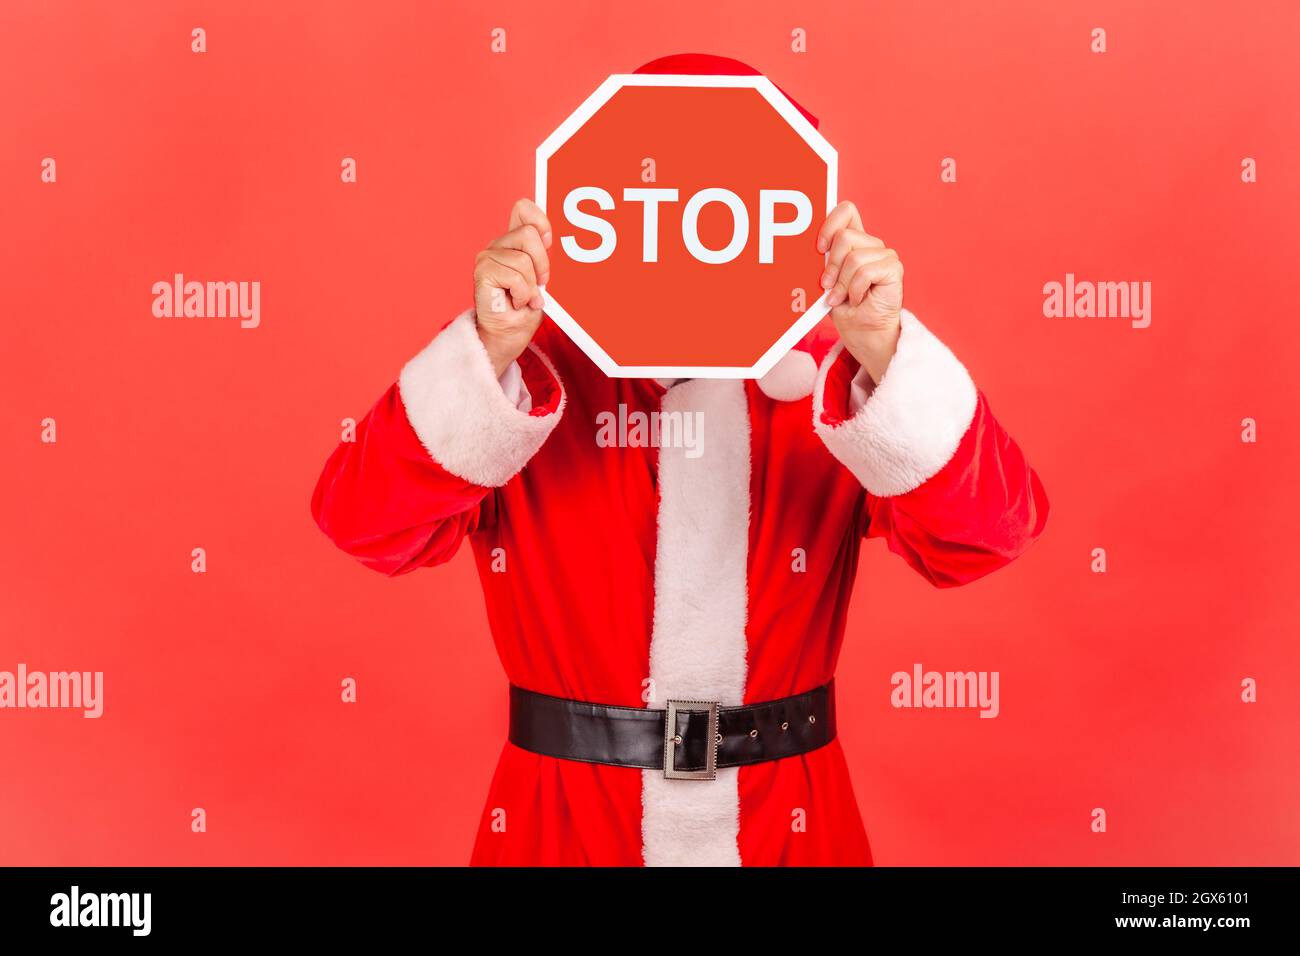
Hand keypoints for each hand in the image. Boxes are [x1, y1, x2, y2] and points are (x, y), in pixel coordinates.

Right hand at [474, 198, 551, 376]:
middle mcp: (498, 245)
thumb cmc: (525, 309)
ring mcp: (487, 257)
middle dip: (542, 264)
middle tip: (538, 285)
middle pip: (529, 234)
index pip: (523, 209)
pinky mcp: (483, 272)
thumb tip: (550, 235)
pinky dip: (522, 294)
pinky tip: (515, 302)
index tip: (549, 242)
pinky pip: (515, 276)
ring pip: (524, 259)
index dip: (540, 221)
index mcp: (513, 241)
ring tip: (524, 297)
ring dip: (531, 286)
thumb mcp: (542, 276)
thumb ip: (543, 254)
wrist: (508, 336)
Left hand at [817, 201, 902, 383]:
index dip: (829, 224)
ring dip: (842, 284)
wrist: (863, 335)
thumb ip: (823, 262)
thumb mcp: (826, 282)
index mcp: (855, 242)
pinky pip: (865, 271)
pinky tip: (858, 300)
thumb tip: (807, 247)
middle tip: (829, 287)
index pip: (846, 211)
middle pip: (844, 236)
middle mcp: (871, 245)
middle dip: (831, 267)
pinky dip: (855, 290)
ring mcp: (884, 255)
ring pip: (853, 257)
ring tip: (843, 298)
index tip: (818, 249)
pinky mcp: (893, 269)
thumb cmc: (845, 310)